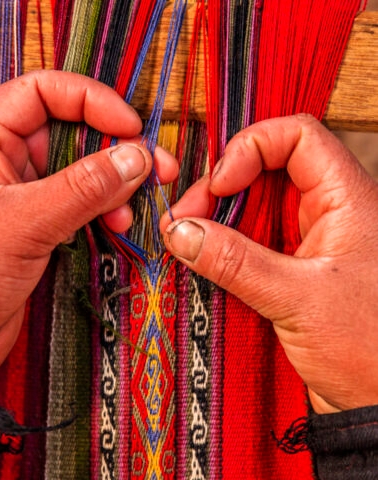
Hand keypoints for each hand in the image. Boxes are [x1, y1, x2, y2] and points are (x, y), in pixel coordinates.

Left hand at [0, 70, 177, 389]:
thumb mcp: (23, 224)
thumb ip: (84, 187)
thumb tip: (137, 156)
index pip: (41, 92)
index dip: (90, 100)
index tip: (131, 126)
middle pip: (66, 132)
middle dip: (111, 148)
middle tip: (154, 167)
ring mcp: (16, 196)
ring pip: (76, 171)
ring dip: (111, 183)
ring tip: (135, 205)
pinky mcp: (31, 227)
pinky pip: (74, 205)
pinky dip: (100, 210)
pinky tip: (118, 224)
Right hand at [161, 114, 377, 414]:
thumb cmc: (371, 350)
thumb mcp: (298, 299)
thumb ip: (235, 262)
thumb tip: (182, 231)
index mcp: (347, 200)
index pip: (297, 137)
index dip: (251, 148)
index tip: (220, 185)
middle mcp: (326, 213)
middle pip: (263, 170)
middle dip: (219, 189)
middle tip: (186, 218)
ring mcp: (305, 241)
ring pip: (250, 208)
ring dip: (215, 220)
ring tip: (184, 241)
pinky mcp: (289, 269)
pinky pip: (248, 244)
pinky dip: (221, 249)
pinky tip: (200, 261)